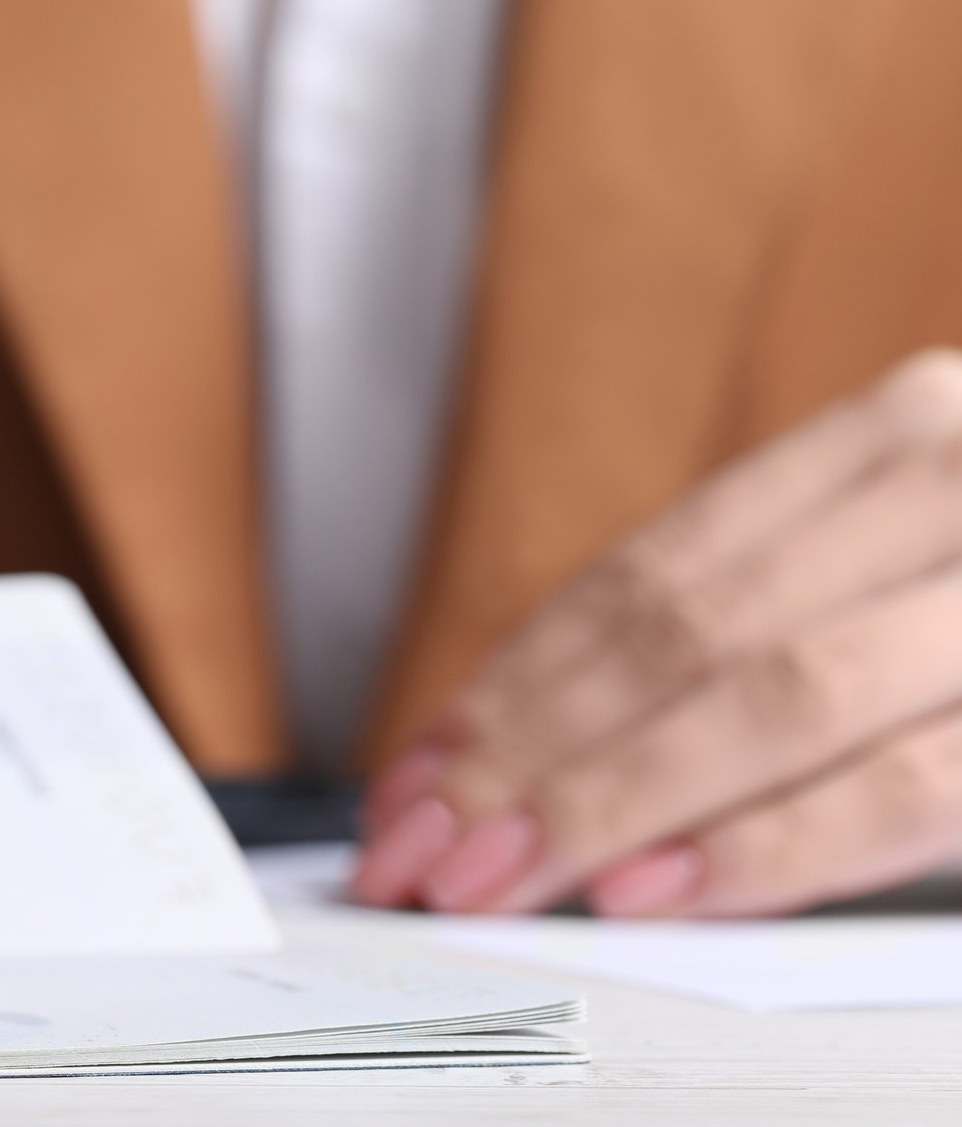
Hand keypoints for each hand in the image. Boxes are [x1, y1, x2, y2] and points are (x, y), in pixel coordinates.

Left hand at [355, 350, 961, 916]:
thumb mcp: (908, 563)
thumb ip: (766, 624)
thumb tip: (546, 747)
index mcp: (892, 439)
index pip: (651, 573)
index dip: (518, 679)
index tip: (416, 772)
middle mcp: (955, 474)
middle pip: (685, 633)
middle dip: (530, 753)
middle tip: (419, 852)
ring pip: (775, 693)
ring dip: (612, 801)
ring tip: (500, 879)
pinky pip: (914, 774)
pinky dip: (778, 838)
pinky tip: (663, 886)